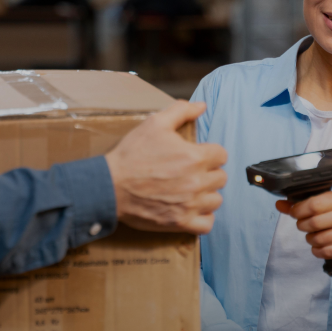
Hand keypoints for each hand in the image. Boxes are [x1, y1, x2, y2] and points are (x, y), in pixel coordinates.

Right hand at [105, 100, 227, 234]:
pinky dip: (203, 217)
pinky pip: (207, 224)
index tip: (198, 155)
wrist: (109, 185)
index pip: (221, 155)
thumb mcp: (155, 123)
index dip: (210, 153)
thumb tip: (202, 106)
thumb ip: (182, 111)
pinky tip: (192, 208)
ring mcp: (190, 205)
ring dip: (207, 194)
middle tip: (192, 171)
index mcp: (194, 157)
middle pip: (221, 178)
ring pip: (216, 200)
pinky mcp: (180, 223)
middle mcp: (197, 182)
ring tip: (192, 190)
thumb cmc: (132, 154)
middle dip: (209, 172)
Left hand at [277, 190, 331, 259]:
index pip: (313, 204)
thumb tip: (279, 204)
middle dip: (302, 225)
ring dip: (310, 239)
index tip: (295, 212)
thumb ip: (306, 202)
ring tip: (313, 235)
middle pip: (314, 223)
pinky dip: (317, 250)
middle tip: (303, 225)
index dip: (298, 210)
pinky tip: (319, 245)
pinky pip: (327, 252)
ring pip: (319, 239)